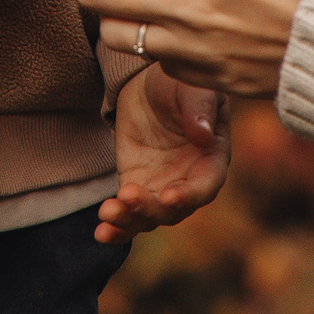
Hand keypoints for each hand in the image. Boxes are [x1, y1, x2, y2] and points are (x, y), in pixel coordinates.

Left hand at [94, 63, 229, 243]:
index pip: (205, 186)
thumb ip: (199, 109)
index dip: (189, 195)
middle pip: (175, 210)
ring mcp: (162, 187)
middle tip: (129, 196)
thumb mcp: (192, 87)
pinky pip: (129, 213)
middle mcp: (189, 181)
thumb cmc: (181, 82)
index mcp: (212, 159)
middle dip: (152, 208)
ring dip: (130, 221)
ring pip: (150, 217)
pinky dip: (117, 225)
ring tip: (108, 213)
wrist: (149, 82)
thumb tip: (204, 134)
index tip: (168, 196)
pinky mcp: (136, 186)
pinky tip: (102, 232)